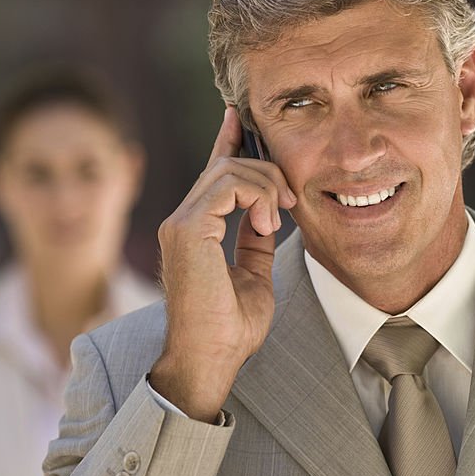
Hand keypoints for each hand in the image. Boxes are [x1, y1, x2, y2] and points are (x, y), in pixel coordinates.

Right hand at [150, 107, 295, 421]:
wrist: (210, 358)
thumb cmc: (230, 328)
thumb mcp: (254, 274)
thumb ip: (256, 240)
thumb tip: (269, 216)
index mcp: (195, 228)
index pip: (212, 173)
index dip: (229, 141)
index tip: (242, 117)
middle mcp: (182, 219)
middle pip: (226, 165)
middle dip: (266, 169)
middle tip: (293, 200)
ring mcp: (181, 222)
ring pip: (229, 169)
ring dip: (267, 185)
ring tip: (282, 216)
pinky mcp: (188, 229)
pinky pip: (228, 185)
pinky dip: (258, 196)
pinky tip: (271, 221)